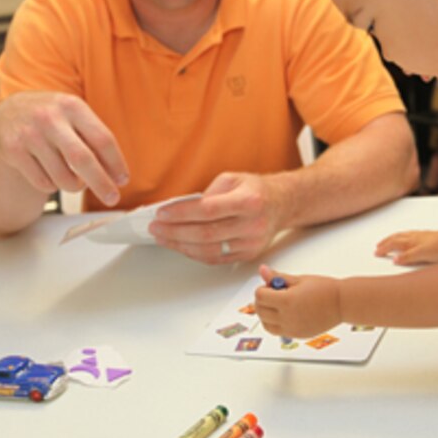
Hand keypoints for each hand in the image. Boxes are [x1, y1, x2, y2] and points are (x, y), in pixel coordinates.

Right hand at [0, 91, 128, 205]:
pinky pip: (43, 182)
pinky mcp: (13, 151)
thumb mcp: (73, 115)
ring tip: (75, 181)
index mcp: (72, 106)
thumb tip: (116, 174)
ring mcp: (29, 134)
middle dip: (101, 183)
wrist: (7, 113)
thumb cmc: (51, 118)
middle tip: (112, 198)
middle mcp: (50, 118)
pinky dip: (53, 186)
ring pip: (62, 177)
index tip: (123, 180)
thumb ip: (94, 138)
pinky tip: (51, 174)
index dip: (116, 163)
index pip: (102, 138)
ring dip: (75, 186)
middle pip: (82, 159)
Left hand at [149, 172, 283, 264]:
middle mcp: (252, 225)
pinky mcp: (247, 255)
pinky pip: (215, 259)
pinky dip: (194, 253)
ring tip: (162, 237)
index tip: (162, 213)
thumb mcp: (232, 179)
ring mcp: (251, 243)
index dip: (182, 213)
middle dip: (175, 232)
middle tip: (155, 227)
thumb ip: (208, 193)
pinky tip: (180, 245)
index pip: (208, 210)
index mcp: (249, 201)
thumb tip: (180, 209)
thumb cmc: (255, 190)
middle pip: (206, 234)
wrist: (282, 205)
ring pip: (208, 250)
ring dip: (180, 245)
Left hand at [254, 265, 341, 338]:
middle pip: (260, 311)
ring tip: (278, 304)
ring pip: (265, 324)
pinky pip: (277, 331)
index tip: (271, 285)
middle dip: (262, 300)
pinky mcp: (297, 335)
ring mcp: (292, 328)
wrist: (342, 303)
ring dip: (266, 314)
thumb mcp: (299, 279)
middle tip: (273, 293)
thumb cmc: (325, 289)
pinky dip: (275, 323)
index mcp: (287, 301)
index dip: (263, 288)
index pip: (260, 296)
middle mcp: (288, 317)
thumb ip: (278, 277)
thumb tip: (263, 270)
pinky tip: (284, 313)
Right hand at [374, 229, 437, 264]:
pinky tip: (410, 239)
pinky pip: (412, 235)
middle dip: (386, 242)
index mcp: (412, 241)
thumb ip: (408, 256)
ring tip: (390, 240)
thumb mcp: (422, 254)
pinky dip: (406, 237)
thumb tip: (394, 259)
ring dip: (395, 238)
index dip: (384, 248)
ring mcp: (423, 236)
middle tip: (379, 245)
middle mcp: (416, 237)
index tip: (376, 252)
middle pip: (397, 238)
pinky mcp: (430, 237)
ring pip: (404, 235)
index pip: (394, 243)